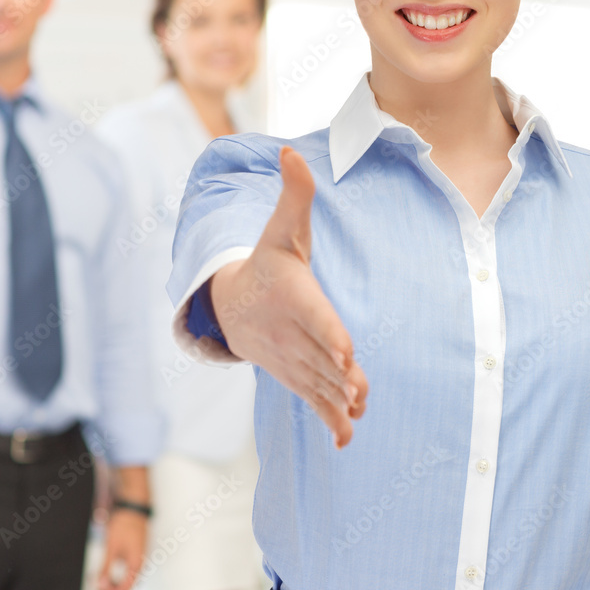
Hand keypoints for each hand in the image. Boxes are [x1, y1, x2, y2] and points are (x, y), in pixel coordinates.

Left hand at [96, 508, 146, 589]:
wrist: (133, 509)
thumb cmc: (124, 525)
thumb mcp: (111, 547)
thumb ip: (105, 568)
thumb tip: (99, 584)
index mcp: (136, 563)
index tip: (97, 587)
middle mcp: (140, 564)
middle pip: (126, 587)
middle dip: (109, 589)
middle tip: (95, 583)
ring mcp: (139, 559)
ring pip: (127, 581)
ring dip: (112, 583)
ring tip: (98, 578)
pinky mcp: (135, 556)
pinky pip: (127, 573)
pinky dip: (116, 576)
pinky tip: (106, 571)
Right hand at [211, 145, 367, 447]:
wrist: (232, 304)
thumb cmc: (267, 261)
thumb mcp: (282, 227)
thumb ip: (294, 193)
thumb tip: (288, 150)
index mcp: (294, 296)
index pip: (314, 315)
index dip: (329, 333)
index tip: (345, 352)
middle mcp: (292, 332)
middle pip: (320, 355)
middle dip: (337, 375)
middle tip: (357, 391)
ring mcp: (293, 358)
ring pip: (318, 382)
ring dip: (336, 400)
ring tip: (356, 413)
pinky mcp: (298, 376)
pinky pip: (313, 400)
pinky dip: (328, 420)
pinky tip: (345, 439)